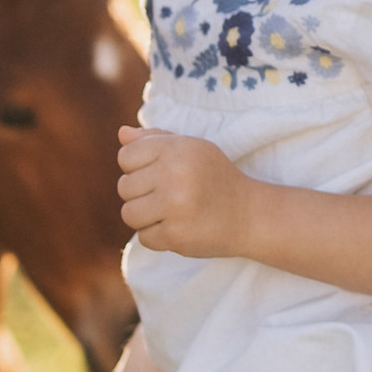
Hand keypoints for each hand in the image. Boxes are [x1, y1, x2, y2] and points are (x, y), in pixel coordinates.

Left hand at [117, 126, 247, 255]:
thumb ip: (155, 139)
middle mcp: (175, 174)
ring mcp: (175, 206)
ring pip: (129, 214)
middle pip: (124, 187)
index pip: (126, 156)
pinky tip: (179, 227)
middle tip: (169, 195)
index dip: (137, 167)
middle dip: (141, 193)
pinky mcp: (176, 234)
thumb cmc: (216, 178)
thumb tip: (122, 134)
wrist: (250, 214)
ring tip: (169, 212)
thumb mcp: (193, 149)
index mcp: (177, 148)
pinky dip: (158, 236)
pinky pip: (144, 237)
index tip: (159, 174)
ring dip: (145, 217)